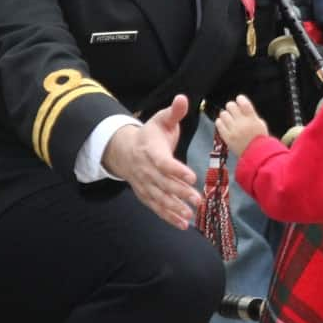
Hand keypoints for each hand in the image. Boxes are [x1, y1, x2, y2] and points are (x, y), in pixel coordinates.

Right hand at [103, 94, 199, 228]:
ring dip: (175, 208)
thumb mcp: (161, 119)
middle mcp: (146, 170)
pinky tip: (183, 224)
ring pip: (159, 198)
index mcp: (150, 150)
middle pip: (163, 183)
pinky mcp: (146, 194)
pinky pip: (156, 207)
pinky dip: (168, 216)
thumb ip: (174, 112)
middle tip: (198, 200)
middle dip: (180, 193)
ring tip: (191, 215)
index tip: (192, 176)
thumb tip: (183, 98)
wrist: (124, 150)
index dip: (176, 170)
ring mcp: (145, 184)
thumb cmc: (150, 134)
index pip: (163, 162)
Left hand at [216, 94, 268, 157]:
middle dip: (231, 107)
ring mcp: (233, 130)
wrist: (256, 155)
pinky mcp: (226, 137)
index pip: (243, 103)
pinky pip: (218, 124)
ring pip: (223, 114)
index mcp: (252, 119)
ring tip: (229, 119)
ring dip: (226, 115)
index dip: (240, 99)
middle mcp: (242, 123)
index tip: (239, 100)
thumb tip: (242, 106)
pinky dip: (220, 122)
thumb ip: (251, 114)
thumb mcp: (260, 124)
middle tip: (233, 111)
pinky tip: (225, 125)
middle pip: (230, 106)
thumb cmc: (259, 139)